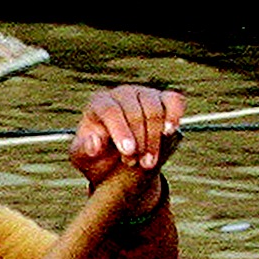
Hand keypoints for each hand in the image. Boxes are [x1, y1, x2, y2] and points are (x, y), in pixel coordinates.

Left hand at [67, 85, 187, 183]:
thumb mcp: (83, 158)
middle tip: (135, 164)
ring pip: (155, 109)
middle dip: (138, 141)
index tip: (128, 151)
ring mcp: (144, 94)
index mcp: (99, 103)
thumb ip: (85, 150)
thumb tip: (95, 142)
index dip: (120, 131)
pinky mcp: (164, 99)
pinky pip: (174, 101)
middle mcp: (122, 94)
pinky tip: (169, 132)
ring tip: (148, 162)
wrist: (117, 161)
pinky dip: (174, 115)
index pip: (110, 110)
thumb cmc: (98, 156)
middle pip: (135, 111)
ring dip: (154, 138)